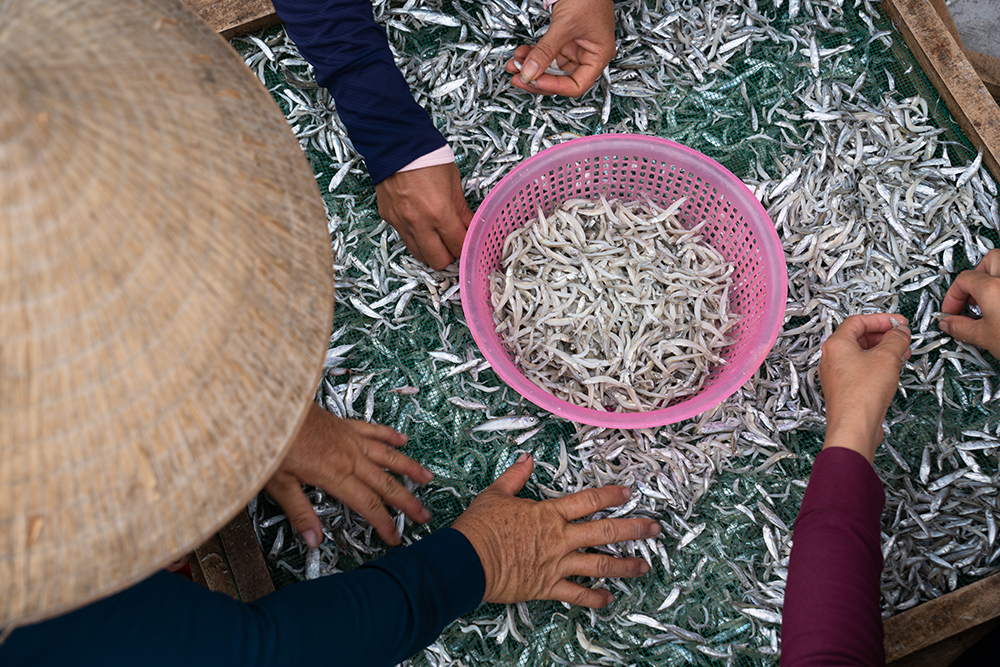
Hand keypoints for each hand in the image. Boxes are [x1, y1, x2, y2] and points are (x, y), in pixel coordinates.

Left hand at [265, 403, 432, 546]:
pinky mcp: (344, 425)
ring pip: (387, 455)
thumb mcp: (279, 485)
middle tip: (423, 515)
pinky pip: (374, 430)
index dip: (384, 523)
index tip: (395, 537)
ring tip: (427, 477)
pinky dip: (390, 435)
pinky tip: (403, 439)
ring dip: (409, 468)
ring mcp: (349, 438)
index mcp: (335, 474)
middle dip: (406, 501)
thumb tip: (314, 541)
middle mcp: (349, 456)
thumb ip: (300, 513)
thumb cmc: (270, 444)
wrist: (270, 407)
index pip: (367, 504)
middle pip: (385, 483)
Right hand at [374, 163, 472, 270]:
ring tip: (437, 237)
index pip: (458, 246)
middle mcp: (419, 223)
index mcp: (440, 213)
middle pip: (438, 261)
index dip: (466, 246)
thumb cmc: (427, 157)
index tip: (468, 241)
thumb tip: (470, 225)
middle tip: (453, 243)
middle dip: (449, 255)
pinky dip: (415, 237)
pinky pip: (404, 238)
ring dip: (431, 250)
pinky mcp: (389, 219)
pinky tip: (421, 224)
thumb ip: (461, 209)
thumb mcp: (453, 182)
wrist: (396, 143)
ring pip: (419, 255)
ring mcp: (401, 223)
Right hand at [452, 454, 658, 607]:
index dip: (611, 494)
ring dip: (624, 566)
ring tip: (643, 566)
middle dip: (633, 529)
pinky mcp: (548, 586)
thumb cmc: (480, 528)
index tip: (628, 492)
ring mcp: (557, 564)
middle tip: (654, 529)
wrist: (468, 561)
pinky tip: (608, 598)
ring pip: (599, 565)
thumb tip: (526, 459)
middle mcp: (559, 538)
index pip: (588, 500)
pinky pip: (577, 594)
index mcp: (549, 513)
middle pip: (605, 532)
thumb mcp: (496, 494)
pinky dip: (594, 598)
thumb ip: (515, 477)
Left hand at [504, 0, 615, 96]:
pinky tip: (521, 54)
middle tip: (519, 77)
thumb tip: (530, 72)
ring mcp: (574, 46)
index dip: (554, 86)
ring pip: (550, 66)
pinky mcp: (563, 38)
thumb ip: (546, 51)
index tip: (535, 81)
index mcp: (598, 55)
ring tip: (515, 65)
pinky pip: (546, 53)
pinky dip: (533, 55)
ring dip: (531, 67)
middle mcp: (587, 54)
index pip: (577, 85)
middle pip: (561, 78)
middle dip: (538, 78)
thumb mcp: (565, 25)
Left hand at [818, 314, 911, 462]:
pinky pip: (861, 370)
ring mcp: (836, 375)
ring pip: (861, 355)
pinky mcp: (844, 390)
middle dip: (883, 335)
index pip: (858, 321)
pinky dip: (877, 366)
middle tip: (902, 338)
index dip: (881, 319)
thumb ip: (896, 339)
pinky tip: (892, 371)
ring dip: (883, 351)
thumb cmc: (862, 394)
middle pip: (858, 337)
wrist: (854, 426)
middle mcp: (831, 358)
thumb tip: (901, 332)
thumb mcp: (887, 357)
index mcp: (836, 344)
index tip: (899, 322)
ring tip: (902, 355)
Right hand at [940, 249, 999, 356]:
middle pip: (990, 260)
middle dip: (977, 276)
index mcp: (992, 287)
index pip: (964, 280)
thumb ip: (961, 327)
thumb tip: (949, 323)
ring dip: (995, 279)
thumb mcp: (986, 338)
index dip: (953, 297)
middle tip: (972, 299)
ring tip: (990, 301)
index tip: (952, 312)